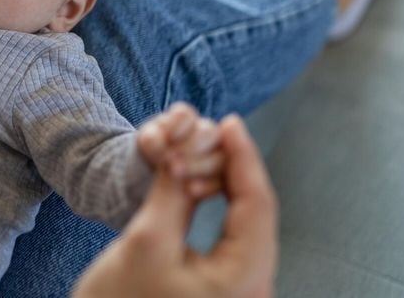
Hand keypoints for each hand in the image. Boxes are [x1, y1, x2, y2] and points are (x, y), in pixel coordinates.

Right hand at [73, 115, 277, 297]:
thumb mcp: (144, 240)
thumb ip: (172, 191)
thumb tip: (183, 151)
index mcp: (243, 282)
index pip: (257, 206)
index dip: (245, 158)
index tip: (231, 123)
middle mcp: (253, 292)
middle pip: (258, 217)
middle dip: (238, 171)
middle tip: (220, 133)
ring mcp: (240, 296)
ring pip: (247, 230)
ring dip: (228, 191)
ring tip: (208, 155)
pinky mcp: (224, 296)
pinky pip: (233, 245)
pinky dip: (220, 215)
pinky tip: (203, 192)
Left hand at [138, 102, 223, 198]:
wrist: (164, 170)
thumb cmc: (155, 148)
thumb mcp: (148, 142)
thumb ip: (152, 138)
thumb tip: (160, 143)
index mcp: (184, 117)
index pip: (184, 114)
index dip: (177, 126)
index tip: (168, 139)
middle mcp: (205, 129)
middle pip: (208, 131)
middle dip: (190, 146)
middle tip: (171, 161)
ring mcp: (218, 150)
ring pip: (220, 155)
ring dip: (198, 165)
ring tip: (176, 174)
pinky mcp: (224, 173)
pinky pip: (224, 178)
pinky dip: (208, 185)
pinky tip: (191, 190)